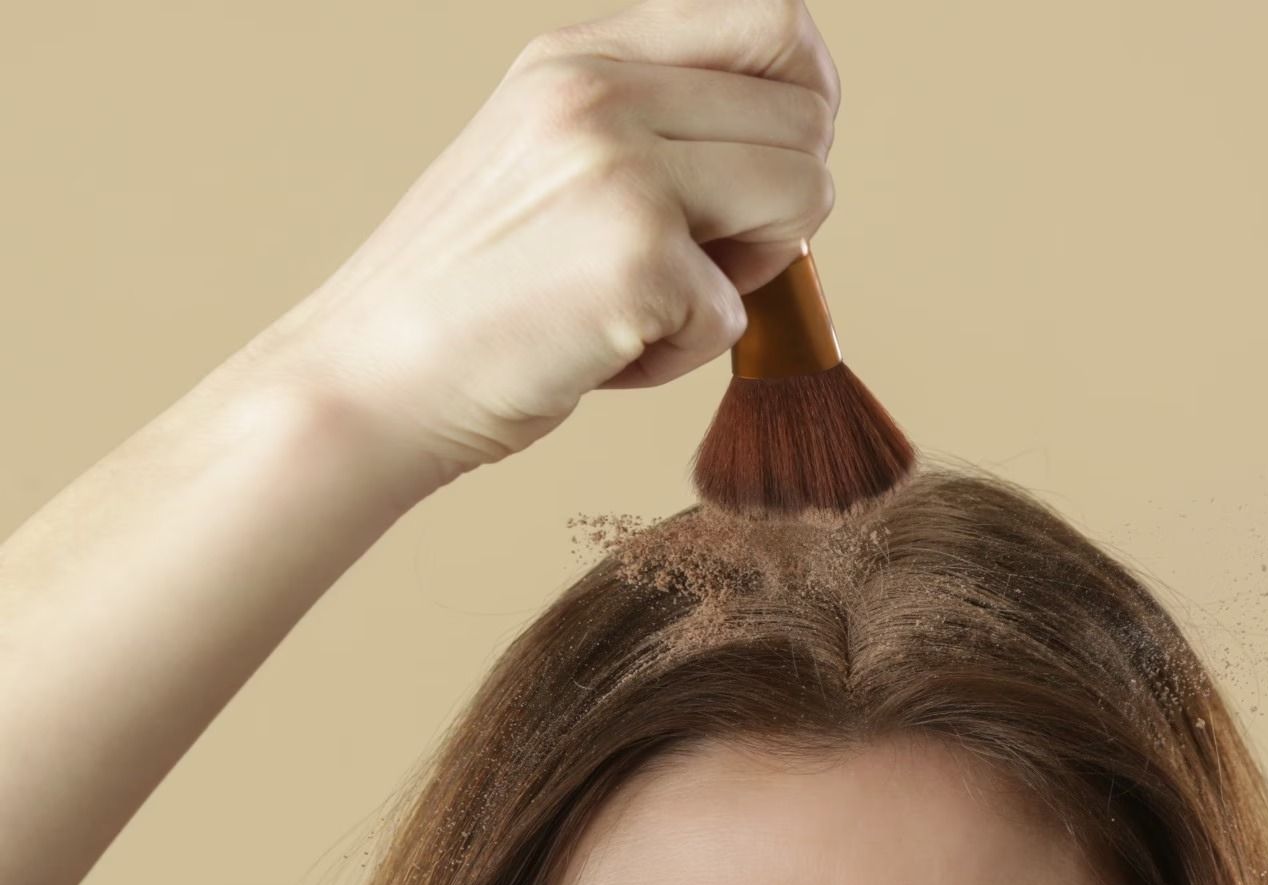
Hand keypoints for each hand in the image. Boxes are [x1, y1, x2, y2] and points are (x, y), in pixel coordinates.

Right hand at [235, 0, 839, 486]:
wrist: (370, 379)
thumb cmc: (475, 290)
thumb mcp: (550, 154)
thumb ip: (659, 123)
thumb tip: (806, 139)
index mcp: (580, 55)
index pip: (774, 17)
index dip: (810, 91)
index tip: (782, 158)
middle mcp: (599, 91)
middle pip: (810, 115)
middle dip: (786, 201)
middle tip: (702, 255)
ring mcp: (619, 169)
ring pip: (805, 197)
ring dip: (747, 273)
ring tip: (648, 298)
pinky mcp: (636, 260)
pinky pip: (737, 313)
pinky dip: (680, 354)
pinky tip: (600, 351)